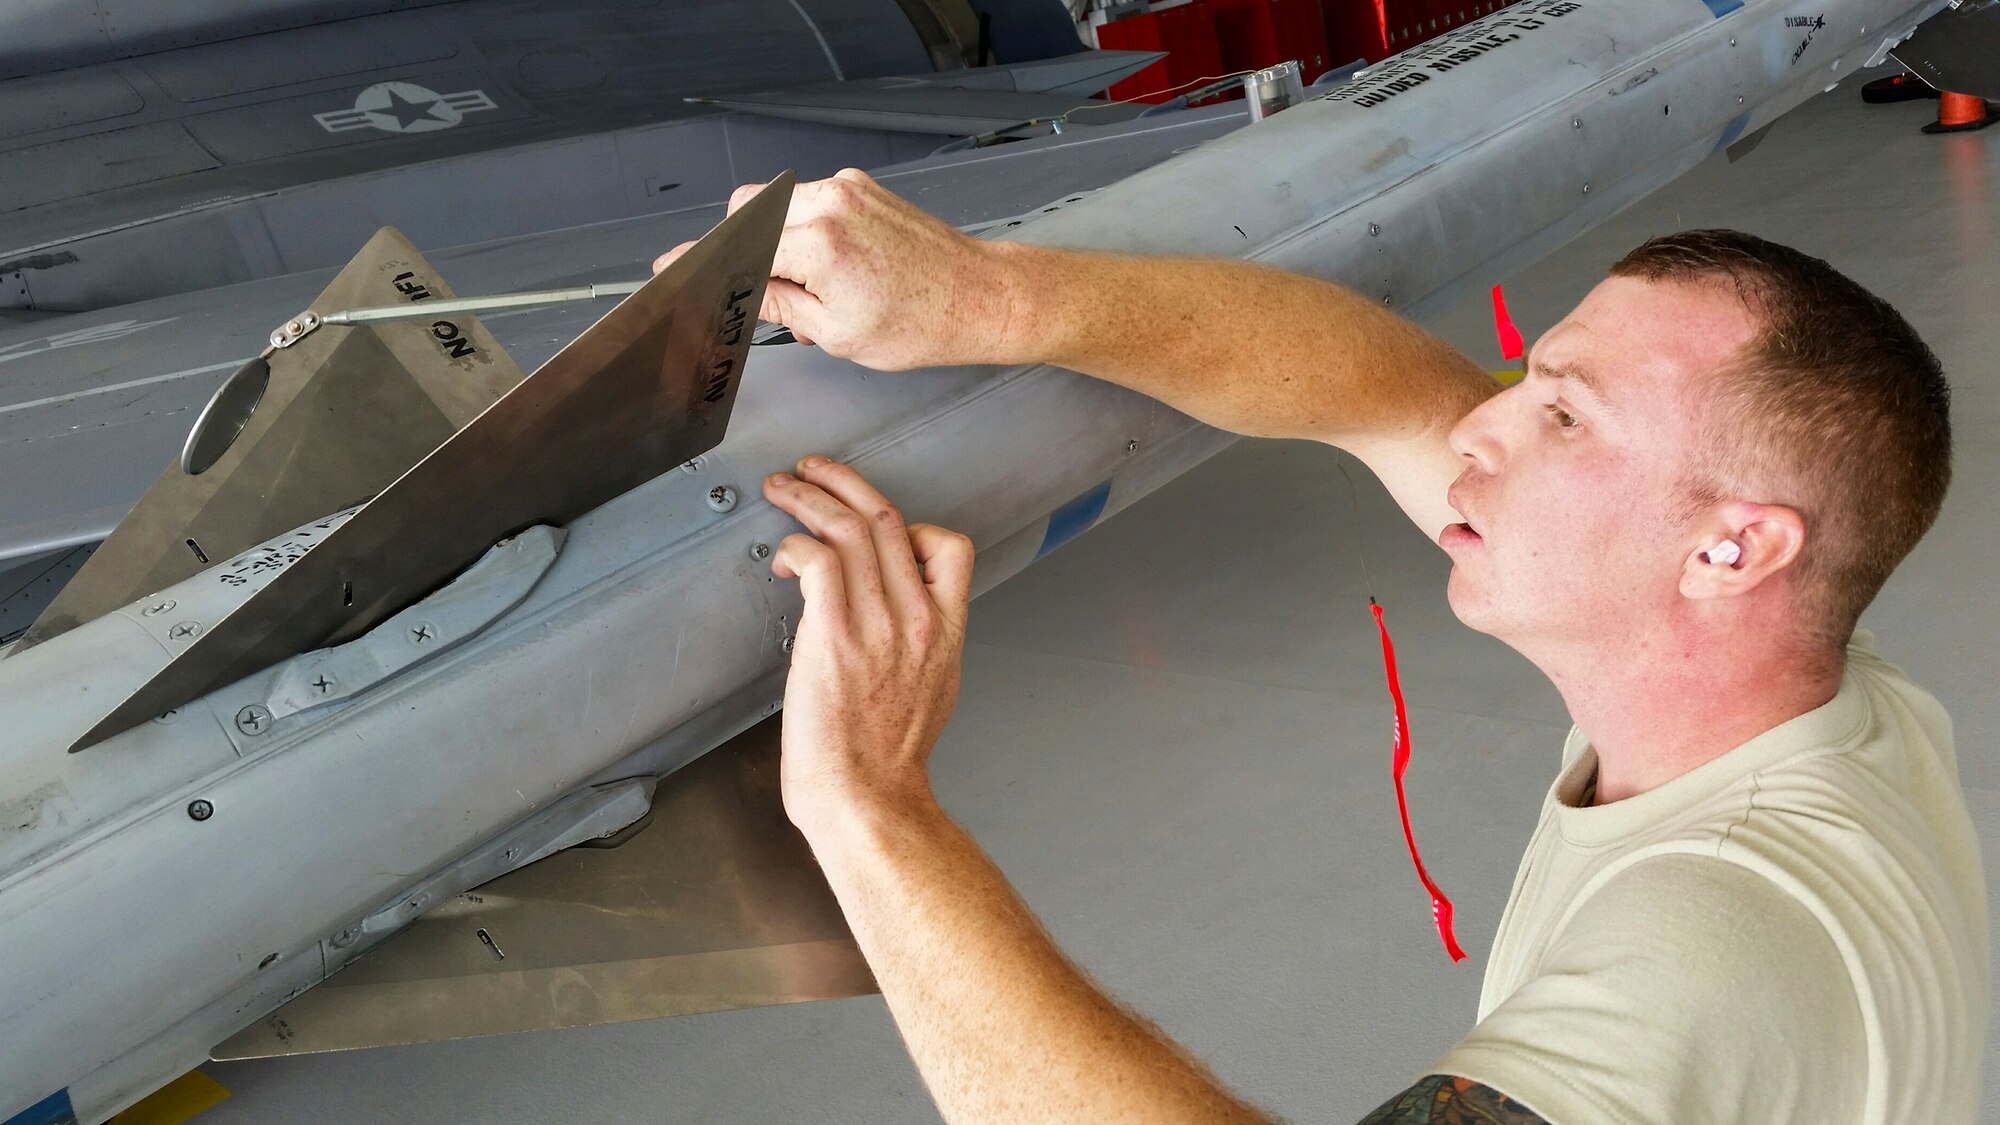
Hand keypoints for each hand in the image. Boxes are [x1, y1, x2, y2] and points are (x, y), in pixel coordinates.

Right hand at [654, 169, 1025, 369]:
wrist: (979, 298)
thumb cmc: (923, 323)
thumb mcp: (836, 333)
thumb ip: (776, 304)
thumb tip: (736, 293)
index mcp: (819, 242)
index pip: (738, 243)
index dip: (706, 262)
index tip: (677, 269)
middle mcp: (831, 202)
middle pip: (751, 211)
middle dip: (751, 250)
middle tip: (773, 292)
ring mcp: (849, 188)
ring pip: (781, 204)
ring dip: (784, 241)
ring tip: (819, 286)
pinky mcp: (864, 186)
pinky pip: (813, 202)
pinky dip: (811, 232)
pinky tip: (839, 268)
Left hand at [762, 456, 974, 838]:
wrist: (867, 798)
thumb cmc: (887, 761)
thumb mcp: (932, 692)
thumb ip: (919, 645)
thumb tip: (894, 623)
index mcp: (945, 631)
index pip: (947, 545)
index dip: (910, 523)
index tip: (875, 525)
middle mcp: (916, 619)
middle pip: (886, 520)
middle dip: (844, 482)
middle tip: (814, 470)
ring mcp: (877, 624)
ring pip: (847, 529)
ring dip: (808, 499)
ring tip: (783, 489)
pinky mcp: (832, 635)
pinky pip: (816, 560)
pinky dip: (794, 545)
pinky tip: (781, 557)